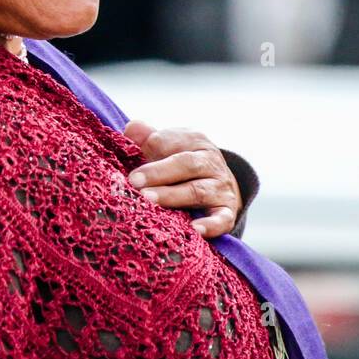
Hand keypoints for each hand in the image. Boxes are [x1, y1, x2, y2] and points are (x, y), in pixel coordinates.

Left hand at [123, 119, 240, 237]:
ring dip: (173, 196)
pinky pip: (222, 219)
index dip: (152, 152)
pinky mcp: (227, 211)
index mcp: (195, 141)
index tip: (131, 168)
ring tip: (150, 201)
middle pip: (186, 165)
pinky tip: (194, 229)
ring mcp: (221, 187)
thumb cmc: (180, 164)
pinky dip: (211, 225)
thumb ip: (148, 138)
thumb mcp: (167, 146)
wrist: (217, 184)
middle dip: (159, 173)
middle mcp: (211, 162)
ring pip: (198, 191)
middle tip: (134, 182)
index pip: (173, 142)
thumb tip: (131, 129)